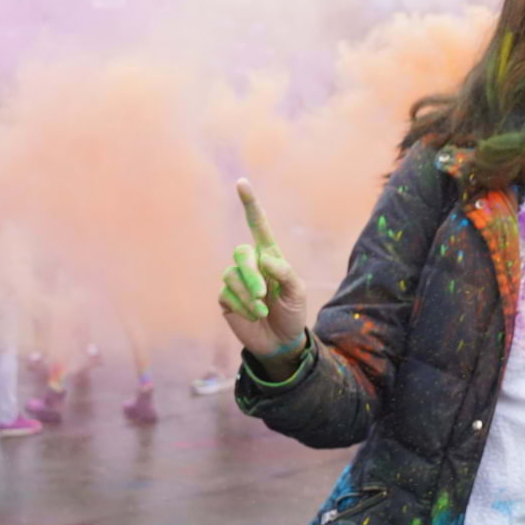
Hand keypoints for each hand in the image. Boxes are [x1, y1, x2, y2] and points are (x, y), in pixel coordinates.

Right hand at [218, 180, 310, 369]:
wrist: (281, 341)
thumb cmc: (293, 313)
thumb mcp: (298, 293)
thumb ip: (285, 273)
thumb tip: (264, 259)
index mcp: (270, 256)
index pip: (258, 226)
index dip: (250, 204)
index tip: (242, 183)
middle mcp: (251, 265)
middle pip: (241, 253)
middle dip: (251, 275)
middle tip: (263, 294)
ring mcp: (236, 281)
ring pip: (232, 276)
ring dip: (248, 296)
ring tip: (262, 310)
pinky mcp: (226, 299)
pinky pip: (227, 295)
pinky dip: (242, 307)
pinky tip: (253, 316)